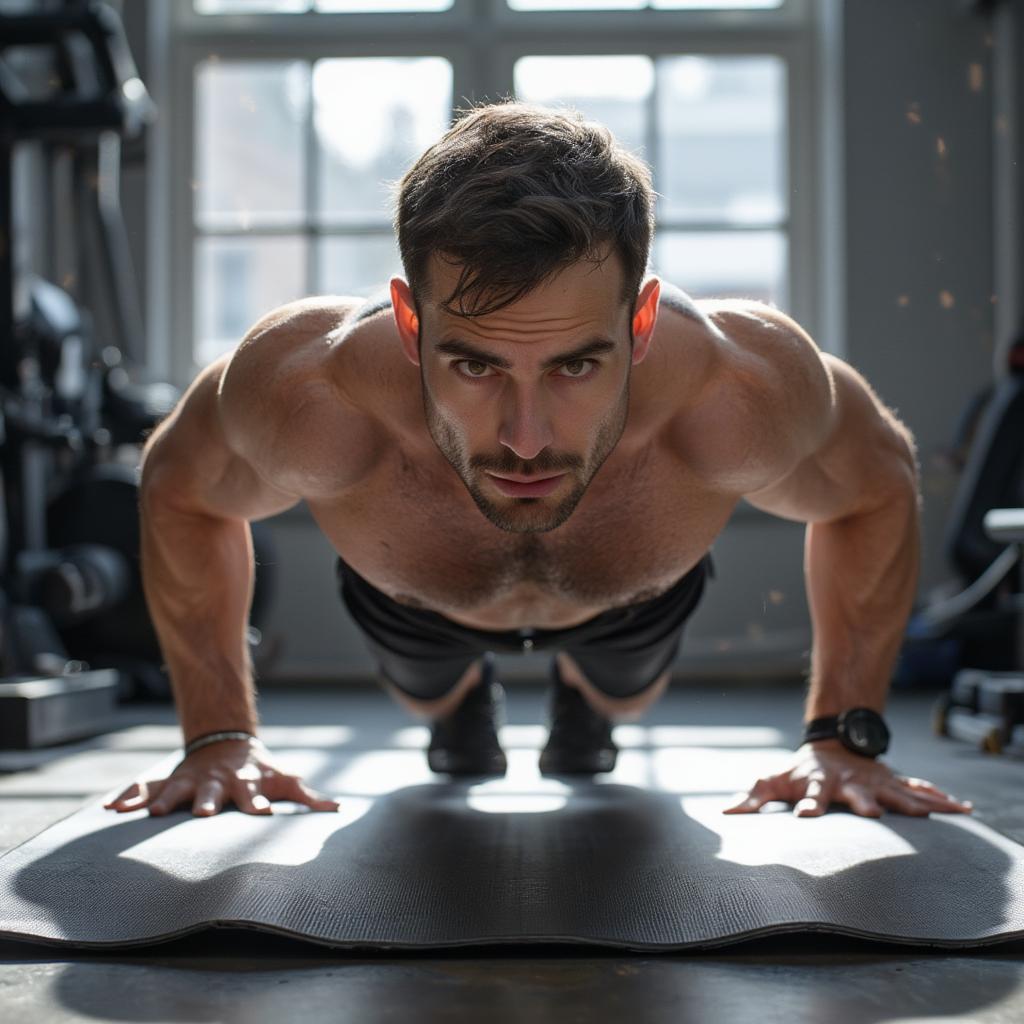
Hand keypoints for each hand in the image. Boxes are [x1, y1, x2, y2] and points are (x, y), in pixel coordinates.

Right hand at [103, 738, 339, 816]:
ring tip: (148, 813)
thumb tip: (339, 808)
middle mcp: (216, 782)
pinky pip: (144, 788)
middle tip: (202, 814)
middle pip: (212, 793)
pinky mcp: (169, 781)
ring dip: (162, 800)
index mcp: (245, 784)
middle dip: (207, 802)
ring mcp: (191, 780)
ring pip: (174, 789)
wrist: (226, 745)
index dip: (259, 805)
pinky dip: (128, 796)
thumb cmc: (259, 772)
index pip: (254, 796)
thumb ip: (308, 795)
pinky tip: (111, 807)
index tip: (264, 815)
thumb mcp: (283, 780)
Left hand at [722, 738, 974, 817]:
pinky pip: (920, 791)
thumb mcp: (772, 781)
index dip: (806, 806)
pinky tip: (963, 809)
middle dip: (865, 803)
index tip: (804, 818)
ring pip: (895, 793)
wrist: (832, 745)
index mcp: (818, 783)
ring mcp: (873, 781)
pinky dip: (940, 799)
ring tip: (937, 814)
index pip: (810, 795)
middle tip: (872, 815)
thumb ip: (752, 797)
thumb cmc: (799, 771)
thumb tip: (725, 812)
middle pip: (857, 794)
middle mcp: (849, 782)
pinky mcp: (892, 783)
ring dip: (913, 804)